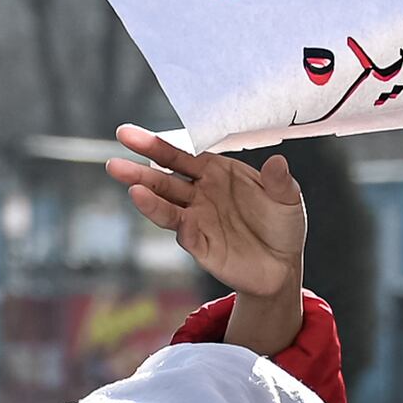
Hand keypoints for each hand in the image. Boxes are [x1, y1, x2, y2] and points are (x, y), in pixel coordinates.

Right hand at [109, 126, 308, 355]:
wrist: (282, 266)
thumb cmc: (281, 225)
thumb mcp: (288, 198)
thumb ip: (280, 181)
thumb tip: (278, 162)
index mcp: (215, 172)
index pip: (179, 156)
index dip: (155, 145)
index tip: (128, 136)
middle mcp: (199, 194)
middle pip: (163, 180)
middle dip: (139, 171)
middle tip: (114, 164)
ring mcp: (196, 220)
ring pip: (166, 208)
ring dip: (149, 200)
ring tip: (133, 190)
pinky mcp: (200, 246)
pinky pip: (185, 234)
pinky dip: (177, 225)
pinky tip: (174, 218)